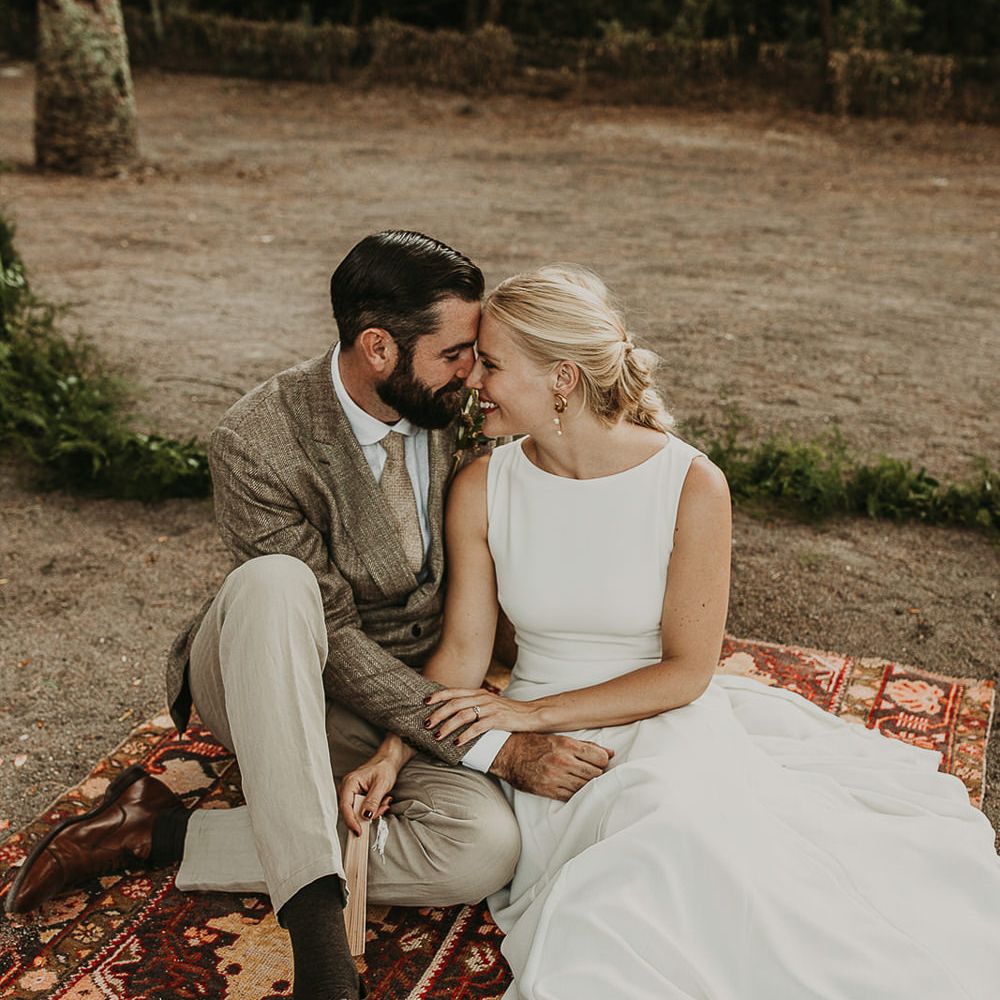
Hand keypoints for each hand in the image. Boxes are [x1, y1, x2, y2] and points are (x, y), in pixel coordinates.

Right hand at [338, 757, 396, 836]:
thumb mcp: (381, 784)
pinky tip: (382, 800)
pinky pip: (363, 810)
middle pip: (352, 812)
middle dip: (369, 813)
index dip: (351, 821)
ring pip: (359, 813)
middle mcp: (347, 789)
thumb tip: (365, 816)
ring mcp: (351, 794)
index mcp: (349, 783)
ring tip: (385, 800)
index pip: (345, 806)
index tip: (359, 832)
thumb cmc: (384, 768)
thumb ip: (373, 800)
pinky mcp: (357, 798)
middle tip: (383, 807)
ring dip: (374, 810)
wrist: (387, 762)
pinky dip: (374, 809)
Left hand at [424, 687, 540, 745]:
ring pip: (464, 715)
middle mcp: (483, 698)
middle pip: (455, 703)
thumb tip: (454, 713)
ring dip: (448, 726)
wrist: (531, 714)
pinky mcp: (498, 719)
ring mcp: (490, 708)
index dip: (438, 696)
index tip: (424, 701)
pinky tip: (457, 743)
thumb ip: (474, 705)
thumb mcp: (489, 704)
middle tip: (426, 724)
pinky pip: (477, 727)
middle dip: (438, 714)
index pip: (454, 691)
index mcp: (479, 693)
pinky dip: (465, 735)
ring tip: (437, 736)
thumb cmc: (508, 712)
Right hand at [489, 732, 613, 800]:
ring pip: (585, 786)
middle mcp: (562, 761)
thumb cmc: (533, 743)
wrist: (507, 754)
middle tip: (592, 770)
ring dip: (587, 783)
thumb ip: (586, 746)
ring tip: (582, 778)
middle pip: (595, 774)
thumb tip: (610, 753)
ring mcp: (555, 777)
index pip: (600, 758)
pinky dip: (575, 792)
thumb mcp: (559, 738)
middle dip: (597, 773)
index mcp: (566, 745)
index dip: (603, 761)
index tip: (599, 761)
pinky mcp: (549, 790)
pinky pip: (571, 796)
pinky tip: (573, 786)